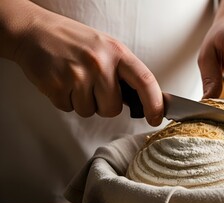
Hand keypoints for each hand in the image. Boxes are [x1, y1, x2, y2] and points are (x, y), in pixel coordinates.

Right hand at [9, 3, 162, 125]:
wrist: (35, 32)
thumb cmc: (73, 41)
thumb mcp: (105, 47)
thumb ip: (123, 71)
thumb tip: (141, 100)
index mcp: (117, 52)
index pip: (145, 81)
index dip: (154, 103)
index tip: (156, 118)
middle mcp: (100, 63)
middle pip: (113, 108)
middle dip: (104, 104)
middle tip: (92, 85)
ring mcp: (78, 75)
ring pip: (90, 111)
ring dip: (83, 102)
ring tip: (74, 80)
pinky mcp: (57, 86)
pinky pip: (69, 109)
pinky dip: (66, 100)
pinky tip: (62, 82)